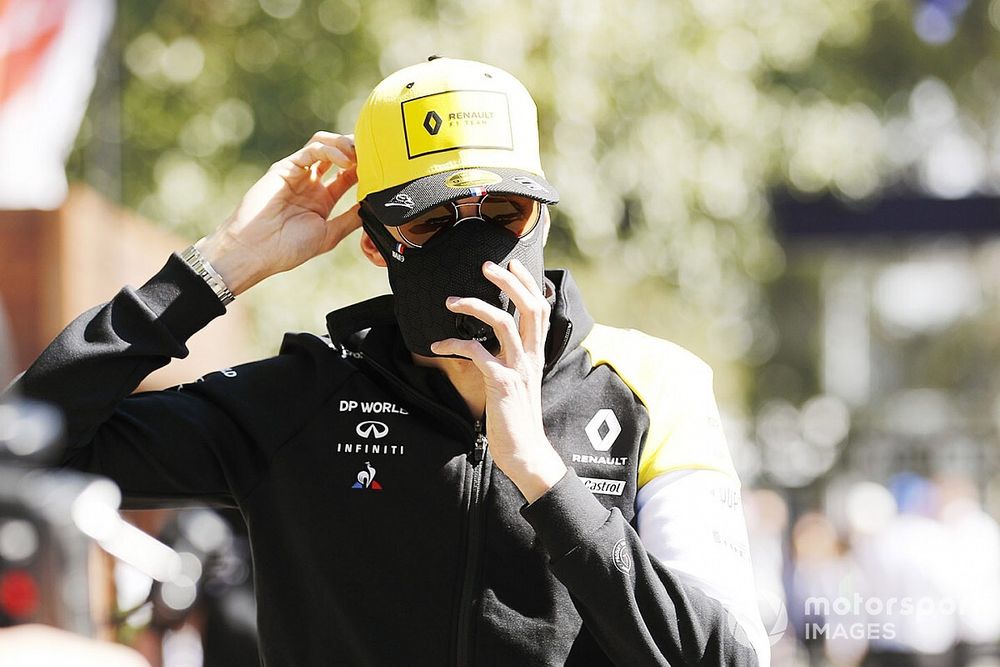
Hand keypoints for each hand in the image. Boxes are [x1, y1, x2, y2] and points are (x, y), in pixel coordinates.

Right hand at [196, 132, 360, 294]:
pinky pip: (312, 150)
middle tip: (376, 152)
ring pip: (325, 145)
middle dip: (357, 150)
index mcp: (322, 199)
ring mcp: (299, 173)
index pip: (349, 175)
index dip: (366, 168)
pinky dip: (331, 151)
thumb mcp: (329, 234)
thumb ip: (350, 220)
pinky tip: (346, 162)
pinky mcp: (286, 167)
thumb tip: (374, 207)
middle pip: (338, 155)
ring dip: (346, 145)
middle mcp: (311, 183)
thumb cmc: (289, 248)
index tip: (384, 168)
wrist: (257, 249)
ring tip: (361, 155)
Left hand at [430, 260, 566, 501]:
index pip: (540, 309)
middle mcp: (531, 357)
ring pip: (503, 322)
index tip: (513, 263)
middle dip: (509, 281)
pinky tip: (436, 345)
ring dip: (476, 305)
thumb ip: (512, 360)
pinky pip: (476, 352)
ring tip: (451, 299)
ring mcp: (517, 369)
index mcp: (536, 355)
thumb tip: (492, 344)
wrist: (526, 453)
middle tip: (486, 265)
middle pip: (530, 307)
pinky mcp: (501, 383)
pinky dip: (453, 344)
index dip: (528, 283)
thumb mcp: (519, 383)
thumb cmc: (516, 419)